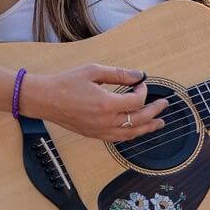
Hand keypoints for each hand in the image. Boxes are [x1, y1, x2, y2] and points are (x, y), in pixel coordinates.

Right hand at [22, 63, 165, 141]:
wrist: (44, 99)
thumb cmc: (66, 83)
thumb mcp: (93, 71)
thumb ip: (119, 74)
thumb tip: (139, 75)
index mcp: (106, 104)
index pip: (136, 101)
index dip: (143, 91)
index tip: (141, 83)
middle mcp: (105, 121)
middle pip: (138, 120)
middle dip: (154, 111)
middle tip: (164, 105)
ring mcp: (100, 131)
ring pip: (131, 134)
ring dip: (147, 128)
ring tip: (159, 123)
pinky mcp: (94, 135)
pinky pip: (118, 139)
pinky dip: (131, 134)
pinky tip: (137, 130)